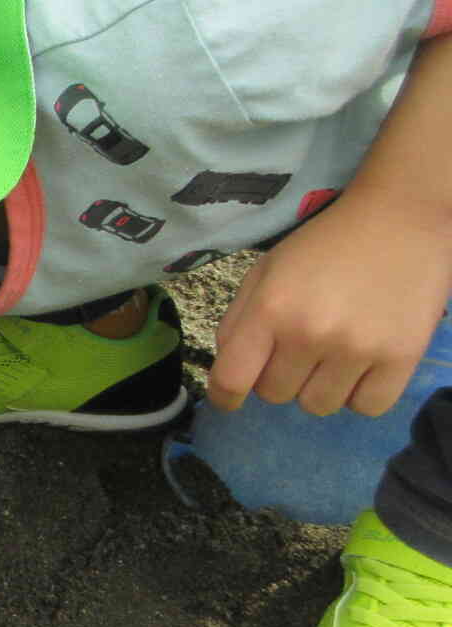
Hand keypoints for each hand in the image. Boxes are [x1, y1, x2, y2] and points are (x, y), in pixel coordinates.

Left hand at [209, 192, 451, 417]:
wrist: (400, 219)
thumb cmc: (325, 245)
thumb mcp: (266, 271)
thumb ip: (238, 321)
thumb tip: (229, 371)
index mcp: (270, 309)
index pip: (231, 380)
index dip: (224, 396)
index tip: (230, 397)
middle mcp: (310, 333)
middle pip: (275, 395)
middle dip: (279, 375)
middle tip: (300, 346)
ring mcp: (358, 349)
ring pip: (318, 406)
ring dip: (319, 386)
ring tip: (334, 351)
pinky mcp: (402, 357)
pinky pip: (367, 407)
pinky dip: (360, 393)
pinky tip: (363, 363)